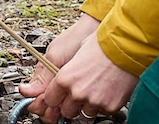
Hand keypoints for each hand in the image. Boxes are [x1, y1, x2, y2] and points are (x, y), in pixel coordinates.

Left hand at [20, 17, 137, 120]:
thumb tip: (32, 88)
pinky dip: (102, 104)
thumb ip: (52, 74)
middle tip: (77, 92)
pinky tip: (105, 89)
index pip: (49, 100)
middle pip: (65, 111)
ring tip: (93, 88)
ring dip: (86, 105)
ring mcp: (94, 101)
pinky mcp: (109, 106)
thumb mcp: (70, 52)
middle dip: (69, 103)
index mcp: (65, 78)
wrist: (126, 44)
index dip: (54, 97)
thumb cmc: (99, 43)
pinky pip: (101, 112)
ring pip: (83, 114)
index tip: (57, 94)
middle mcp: (77, 92)